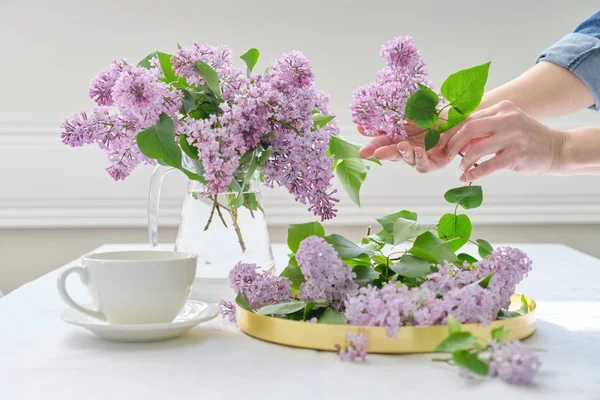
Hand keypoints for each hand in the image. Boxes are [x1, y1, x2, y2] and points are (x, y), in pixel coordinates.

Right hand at [357, 119, 456, 172]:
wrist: (464, 116)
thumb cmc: (440, 113)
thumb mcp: (418, 110)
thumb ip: (399, 114)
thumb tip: (377, 112)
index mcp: (401, 134)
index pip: (382, 137)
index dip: (371, 134)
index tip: (360, 128)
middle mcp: (408, 147)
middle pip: (390, 151)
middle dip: (378, 151)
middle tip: (367, 151)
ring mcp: (420, 155)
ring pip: (405, 159)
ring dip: (400, 153)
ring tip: (400, 145)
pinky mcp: (435, 163)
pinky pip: (423, 165)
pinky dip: (419, 159)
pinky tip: (417, 151)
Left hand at [445, 101, 565, 181]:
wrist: (557, 149)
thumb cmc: (526, 138)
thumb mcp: (507, 124)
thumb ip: (485, 128)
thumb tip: (456, 138)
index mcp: (503, 108)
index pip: (469, 118)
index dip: (452, 131)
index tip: (442, 142)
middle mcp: (508, 119)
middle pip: (468, 129)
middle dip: (453, 144)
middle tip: (448, 155)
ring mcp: (513, 137)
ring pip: (476, 149)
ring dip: (464, 161)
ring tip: (462, 167)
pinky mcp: (517, 156)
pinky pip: (487, 166)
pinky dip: (473, 174)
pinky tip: (467, 178)